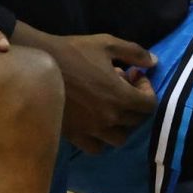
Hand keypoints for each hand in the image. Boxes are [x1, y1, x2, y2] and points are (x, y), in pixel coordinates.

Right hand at [14, 24, 156, 154]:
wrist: (38, 65)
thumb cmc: (74, 52)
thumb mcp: (108, 44)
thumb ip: (135, 52)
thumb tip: (154, 62)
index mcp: (121, 96)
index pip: (149, 105)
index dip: (147, 90)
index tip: (134, 76)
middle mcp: (109, 117)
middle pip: (136, 121)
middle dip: (135, 103)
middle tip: (122, 87)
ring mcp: (92, 130)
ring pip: (119, 138)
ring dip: (120, 124)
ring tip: (110, 108)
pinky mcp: (75, 136)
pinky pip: (96, 148)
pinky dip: (101, 139)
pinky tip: (94, 122)